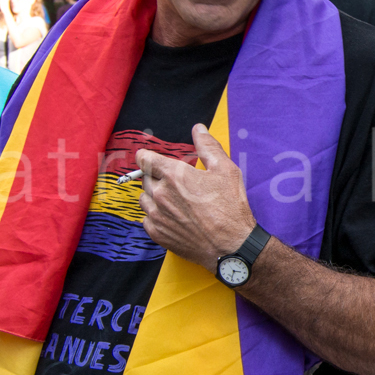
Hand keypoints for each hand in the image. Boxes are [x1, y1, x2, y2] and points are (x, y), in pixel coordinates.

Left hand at [136, 124, 257, 272]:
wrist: (230, 245)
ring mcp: (156, 215)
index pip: (144, 158)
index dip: (148, 156)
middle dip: (157, 176)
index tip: (153, 159)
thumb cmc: (230, 207)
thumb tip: (198, 129)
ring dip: (155, 196)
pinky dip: (156, 215)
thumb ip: (208, 146)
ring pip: (144, 198)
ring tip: (176, 201)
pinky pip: (147, 218)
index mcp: (173, 175)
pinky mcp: (157, 233)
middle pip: (145, 178)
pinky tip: (174, 217)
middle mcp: (159, 194)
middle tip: (177, 183)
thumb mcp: (225, 170)